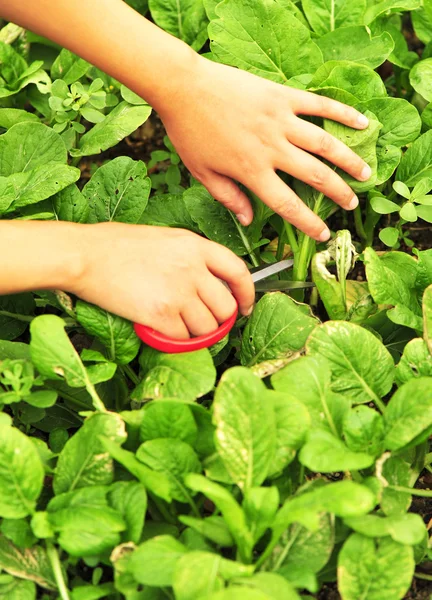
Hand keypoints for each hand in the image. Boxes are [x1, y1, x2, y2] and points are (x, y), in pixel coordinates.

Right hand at [71, 224, 253, 338]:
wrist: (86, 255)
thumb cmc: (117, 245)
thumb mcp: (165, 239)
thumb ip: (191, 257)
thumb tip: (206, 283)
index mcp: (195, 245)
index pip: (238, 271)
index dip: (247, 293)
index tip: (245, 306)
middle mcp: (193, 268)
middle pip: (226, 307)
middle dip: (220, 321)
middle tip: (207, 325)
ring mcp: (178, 292)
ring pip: (207, 328)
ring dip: (197, 334)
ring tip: (179, 327)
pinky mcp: (161, 314)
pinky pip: (182, 339)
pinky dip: (175, 341)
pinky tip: (162, 330)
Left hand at [158, 57, 370, 241]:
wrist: (184, 88)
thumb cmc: (190, 132)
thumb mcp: (203, 173)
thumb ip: (229, 198)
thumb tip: (249, 221)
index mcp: (252, 171)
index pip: (287, 205)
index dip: (308, 222)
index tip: (323, 234)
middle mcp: (272, 149)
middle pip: (314, 176)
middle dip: (337, 193)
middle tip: (351, 204)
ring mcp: (280, 120)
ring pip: (324, 144)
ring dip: (349, 160)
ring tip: (366, 173)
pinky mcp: (282, 96)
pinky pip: (319, 106)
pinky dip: (343, 114)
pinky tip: (362, 123)